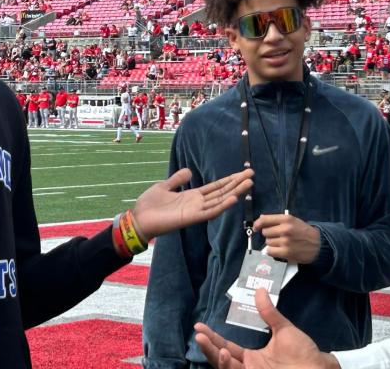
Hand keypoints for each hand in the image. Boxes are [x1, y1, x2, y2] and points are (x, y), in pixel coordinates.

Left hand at [131, 167, 253, 241]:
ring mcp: (196, 211)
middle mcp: (197, 203)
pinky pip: (210, 212)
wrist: (138, 218)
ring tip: (248, 183)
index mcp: (192, 196)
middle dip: (237, 183)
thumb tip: (189, 170)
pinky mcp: (191, 218)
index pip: (215, 187)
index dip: (228, 180)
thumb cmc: (149, 204)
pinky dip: (222, 206)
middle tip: (251, 174)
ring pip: (220, 200)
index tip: (242, 173)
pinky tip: (234, 199)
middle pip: (222, 192)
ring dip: (235, 192)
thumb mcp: (164, 186)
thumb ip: (177, 179)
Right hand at [195, 289, 338, 368]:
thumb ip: (269, 313)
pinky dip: (227, 367)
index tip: (200, 327)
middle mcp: (250, 368)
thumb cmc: (304, 353)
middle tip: (198, 334)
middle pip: (222, 359)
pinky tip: (225, 355)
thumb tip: (259, 291)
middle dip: (208, 347)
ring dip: (215, 356)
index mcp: (253, 358)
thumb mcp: (284, 330)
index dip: (214, 339)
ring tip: (207, 341)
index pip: (228, 348)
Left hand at [253, 213, 321, 263]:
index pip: (265, 219)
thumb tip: (260, 219)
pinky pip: (270, 251)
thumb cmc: (304, 231)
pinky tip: (280, 250)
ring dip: (272, 243)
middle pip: (265, 232)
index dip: (257, 224)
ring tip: (282, 243)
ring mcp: (285, 241)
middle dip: (269, 234)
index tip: (255, 227)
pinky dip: (273, 251)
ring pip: (268, 242)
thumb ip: (277, 219)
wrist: (318, 245)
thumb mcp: (293, 221)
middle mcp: (285, 229)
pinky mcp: (286, 252)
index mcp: (286, 219)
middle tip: (278, 236)